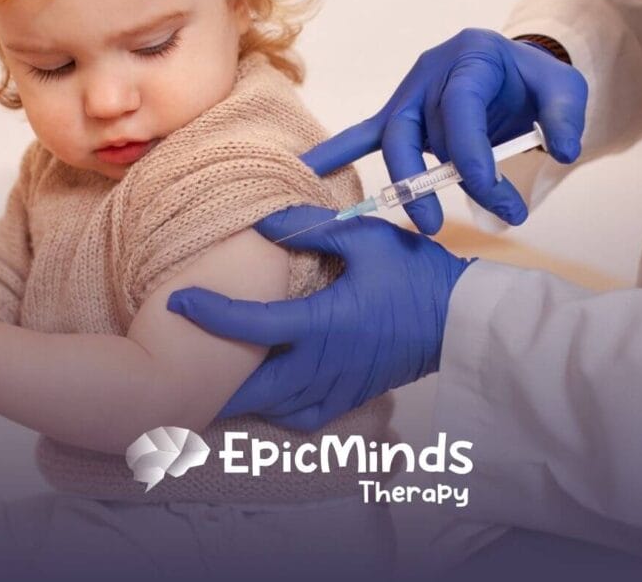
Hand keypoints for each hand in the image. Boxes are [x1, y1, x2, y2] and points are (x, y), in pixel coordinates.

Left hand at [168, 205, 473, 431]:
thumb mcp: (366, 239)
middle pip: (255, 388)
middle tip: (181, 378)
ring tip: (218, 388)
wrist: (463, 318)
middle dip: (214, 386)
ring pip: (278, 408)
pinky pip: (307, 418)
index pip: (252, 325)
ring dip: (245, 401)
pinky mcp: (355, 395)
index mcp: (323, 323)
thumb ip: (312, 230)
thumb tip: (264, 223)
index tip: (179, 303)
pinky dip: (280, 413)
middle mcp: (325, 363)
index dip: (210, 314)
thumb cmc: (415, 275)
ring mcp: (340, 385)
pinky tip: (272, 398)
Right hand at [301, 28, 587, 231]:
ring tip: (425, 224)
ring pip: (393, 138)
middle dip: (432, 179)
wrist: (511, 72)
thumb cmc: (532, 82)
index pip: (461, 107)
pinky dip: (336, 152)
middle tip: (453, 222)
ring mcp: (409, 94)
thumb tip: (560, 152)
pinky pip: (364, 133)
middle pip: (417, 128)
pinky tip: (309, 168)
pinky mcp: (398, 115)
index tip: (492, 192)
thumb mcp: (563, 88)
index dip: (471, 152)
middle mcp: (433, 72)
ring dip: (405, 183)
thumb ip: (565, 115)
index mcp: (472, 56)